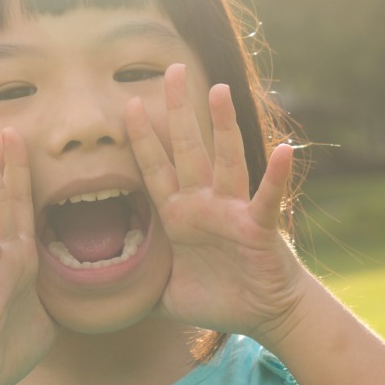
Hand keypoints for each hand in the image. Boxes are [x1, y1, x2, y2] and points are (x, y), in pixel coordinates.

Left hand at [126, 64, 308, 345]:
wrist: (265, 316)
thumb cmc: (221, 300)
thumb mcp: (166, 296)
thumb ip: (138, 289)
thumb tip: (101, 298)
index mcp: (179, 217)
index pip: (155, 170)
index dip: (141, 139)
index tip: (126, 104)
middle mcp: (204, 206)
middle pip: (187, 149)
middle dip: (177, 111)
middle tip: (171, 69)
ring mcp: (232, 212)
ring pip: (226, 161)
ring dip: (223, 127)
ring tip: (218, 90)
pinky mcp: (258, 227)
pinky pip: (267, 198)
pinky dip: (276, 176)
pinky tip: (283, 149)